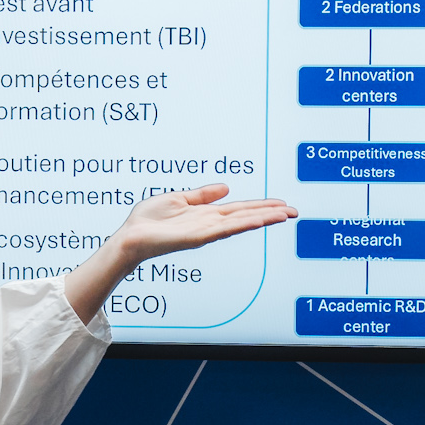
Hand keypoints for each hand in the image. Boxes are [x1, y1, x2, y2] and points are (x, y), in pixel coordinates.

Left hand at [108, 184, 293, 266]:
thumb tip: (225, 187)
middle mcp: (209, 225)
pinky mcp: (196, 238)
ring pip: (240, 223)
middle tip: (295, 211)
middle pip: (246, 217)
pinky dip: (242, 224)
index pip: (240, 210)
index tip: (281, 204)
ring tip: (284, 215)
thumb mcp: (178, 198)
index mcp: (206, 215)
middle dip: (270, 214)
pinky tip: (257, 220)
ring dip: (263, 219)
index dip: (261, 207)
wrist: (130, 237)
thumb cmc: (148, 221)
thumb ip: (202, 194)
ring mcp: (205, 232)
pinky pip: (223, 230)